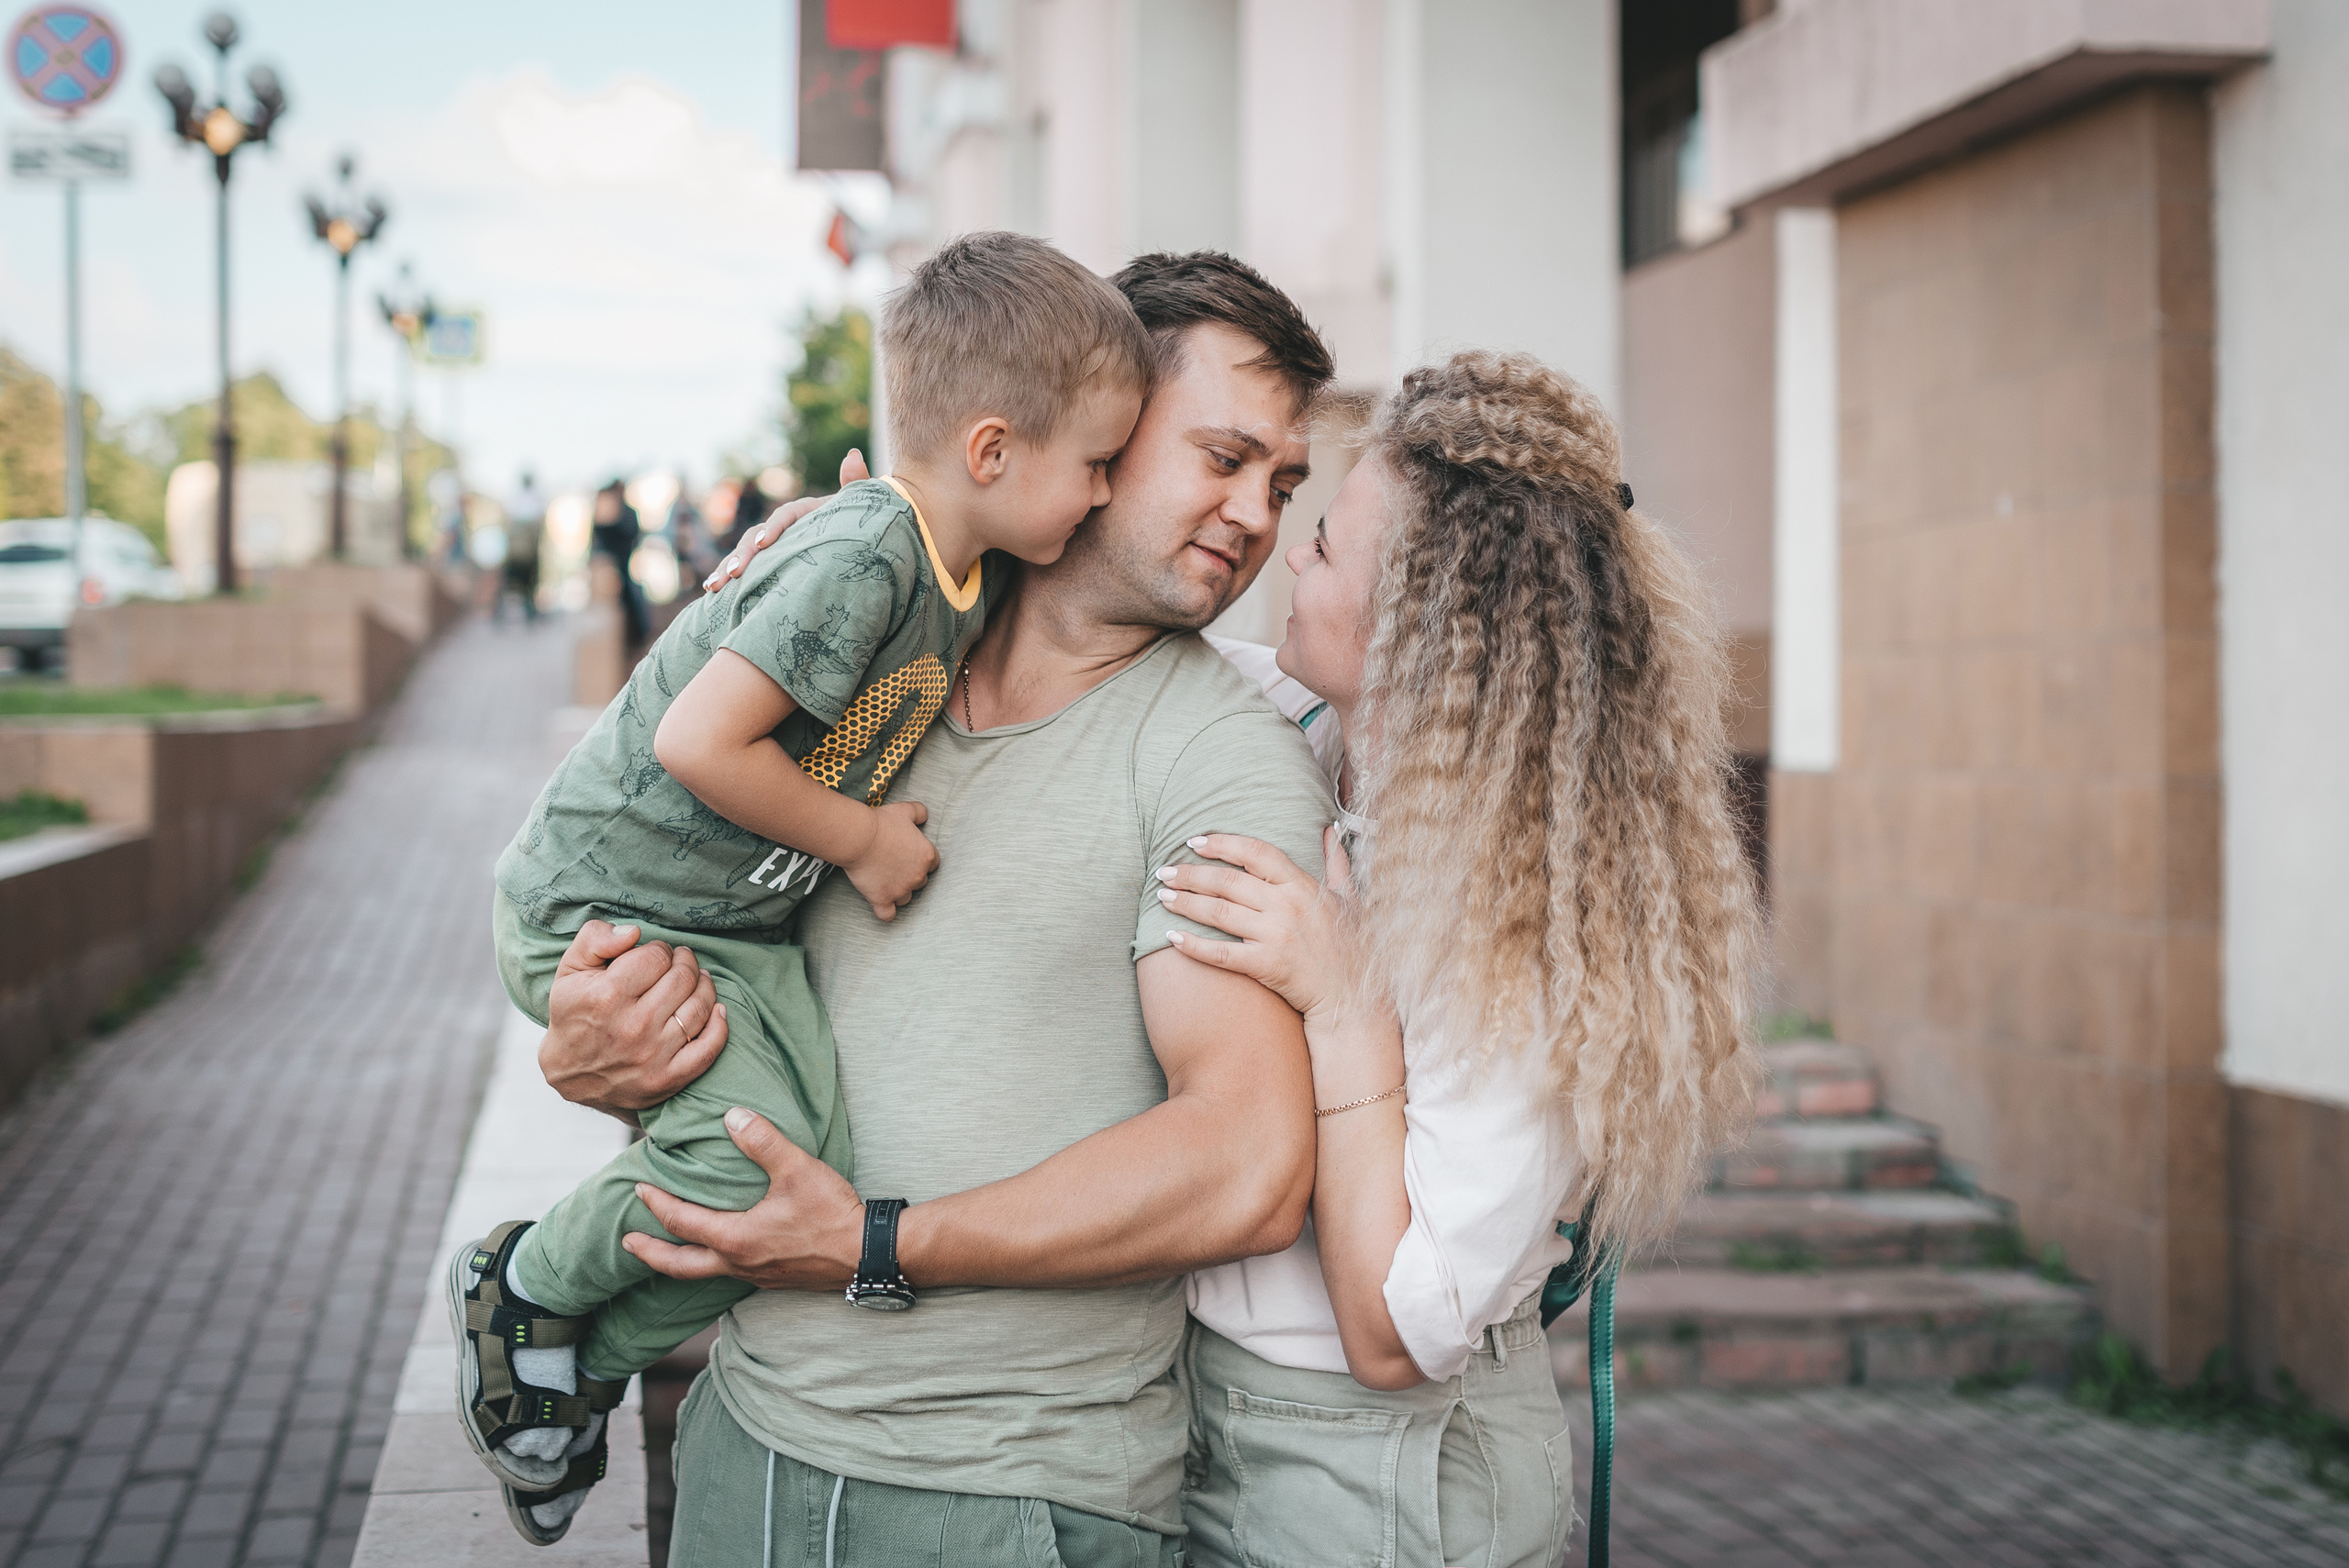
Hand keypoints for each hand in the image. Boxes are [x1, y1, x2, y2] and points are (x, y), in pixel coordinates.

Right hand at [540, 920, 728, 1114]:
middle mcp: (633, 1026)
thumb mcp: (570, 971)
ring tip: (696, 980)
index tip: (655, 954)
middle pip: (683, 978)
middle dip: (685, 962)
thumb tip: (633, 932)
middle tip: (680, 962)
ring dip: (704, 986)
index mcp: (607, 996)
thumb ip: (595, 939)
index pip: (657, 957)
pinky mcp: (667, 1078)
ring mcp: (652, 1055)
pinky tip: (717, 1010)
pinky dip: (719, 1025)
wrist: (570, 1074)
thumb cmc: (574, 1014)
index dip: (660, 949)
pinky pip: (708, 1048)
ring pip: (699, 1007)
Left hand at [624, 1107, 865, 1287]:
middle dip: (650, 1253)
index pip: (682, 1221)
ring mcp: (756, 1275)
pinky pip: (728, 1274)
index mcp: (736, 1238)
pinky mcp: (774, 1278)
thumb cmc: (831, 1214)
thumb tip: (732, 1116)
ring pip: (703, 1273)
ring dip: (679, 1260)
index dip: (657, 1204)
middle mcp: (739, 1263)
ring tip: (667, 1247)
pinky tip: (719, 1251)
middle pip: (680, 1265)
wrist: (866, 1255)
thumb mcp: (797, 1169)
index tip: (639, 1189)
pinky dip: (709, 1264)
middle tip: (627, 1242)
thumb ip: (762, 1141)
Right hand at [701, 448, 871, 589]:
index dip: (774, 528)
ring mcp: (772, 545)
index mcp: (802, 512)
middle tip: (734, 573)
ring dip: (727, 568)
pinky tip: (712, 592)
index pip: (785, 516)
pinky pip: (746, 569)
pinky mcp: (768, 562)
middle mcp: (781, 526)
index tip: (765, 543)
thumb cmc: (856, 520)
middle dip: (743, 554)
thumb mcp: (858, 503)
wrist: (854, 539)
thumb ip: (855, 482)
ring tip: (713, 586)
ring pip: (745, 553)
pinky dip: (728, 577)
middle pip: (757, 537)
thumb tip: (853, 455)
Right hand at [843, 799, 937, 919]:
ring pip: (906, 899)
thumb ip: (919, 812)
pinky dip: (885, 912)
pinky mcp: (883, 900)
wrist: (859, 837)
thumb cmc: (881, 823)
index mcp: (927, 856)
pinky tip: (880, 904)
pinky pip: (888, 915)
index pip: (932, 864)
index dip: (919, 861)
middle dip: (909, 876)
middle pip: (920, 883)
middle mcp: (918, 876)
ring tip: (884, 882)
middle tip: (893, 866)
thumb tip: (924, 816)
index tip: (907, 856)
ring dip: (898, 892)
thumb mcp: (905, 810)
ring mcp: (901, 890)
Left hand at [1155, 825, 1365, 1023]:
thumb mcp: (1350, 899)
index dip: (1222, 843)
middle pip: (1228, 880)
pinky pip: (1221, 953)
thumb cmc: (1352, 948)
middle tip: (1165, 871)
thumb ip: (1337, 863)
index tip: (1195, 841)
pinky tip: (1172, 938)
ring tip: (1162, 896)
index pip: (1256, 853)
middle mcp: (1287, 906)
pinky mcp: (1267, 966)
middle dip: (1191, 873)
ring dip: (1186, 902)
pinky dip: (1194, 945)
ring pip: (1219, 912)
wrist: (1354, 997)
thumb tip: (1329, 830)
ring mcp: (1276, 936)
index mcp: (1303, 886)